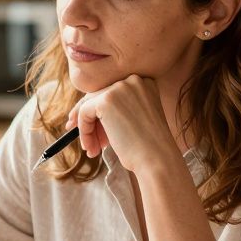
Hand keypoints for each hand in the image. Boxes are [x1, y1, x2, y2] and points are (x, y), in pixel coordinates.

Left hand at [66, 74, 180, 174]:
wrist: (157, 160)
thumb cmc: (149, 147)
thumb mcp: (136, 120)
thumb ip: (117, 110)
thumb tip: (82, 111)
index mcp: (144, 82)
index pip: (113, 92)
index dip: (101, 112)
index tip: (93, 129)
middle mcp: (133, 80)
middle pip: (99, 96)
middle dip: (91, 121)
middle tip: (88, 143)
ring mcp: (120, 88)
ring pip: (90, 105)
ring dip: (87, 129)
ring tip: (92, 150)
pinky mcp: (106, 100)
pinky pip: (84, 113)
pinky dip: (84, 131)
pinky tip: (91, 147)